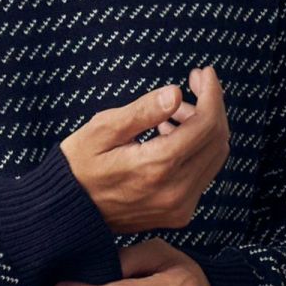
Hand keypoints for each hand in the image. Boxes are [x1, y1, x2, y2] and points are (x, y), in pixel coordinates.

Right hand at [59, 66, 228, 233]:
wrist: (69, 212)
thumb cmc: (79, 166)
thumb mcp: (102, 130)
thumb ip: (142, 112)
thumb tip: (175, 93)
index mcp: (156, 167)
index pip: (205, 125)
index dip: (211, 93)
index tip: (204, 73)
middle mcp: (175, 191)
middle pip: (217, 140)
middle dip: (212, 106)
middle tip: (195, 83)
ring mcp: (179, 206)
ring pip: (214, 157)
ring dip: (205, 127)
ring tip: (175, 111)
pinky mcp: (179, 213)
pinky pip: (203, 174)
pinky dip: (197, 149)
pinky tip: (171, 135)